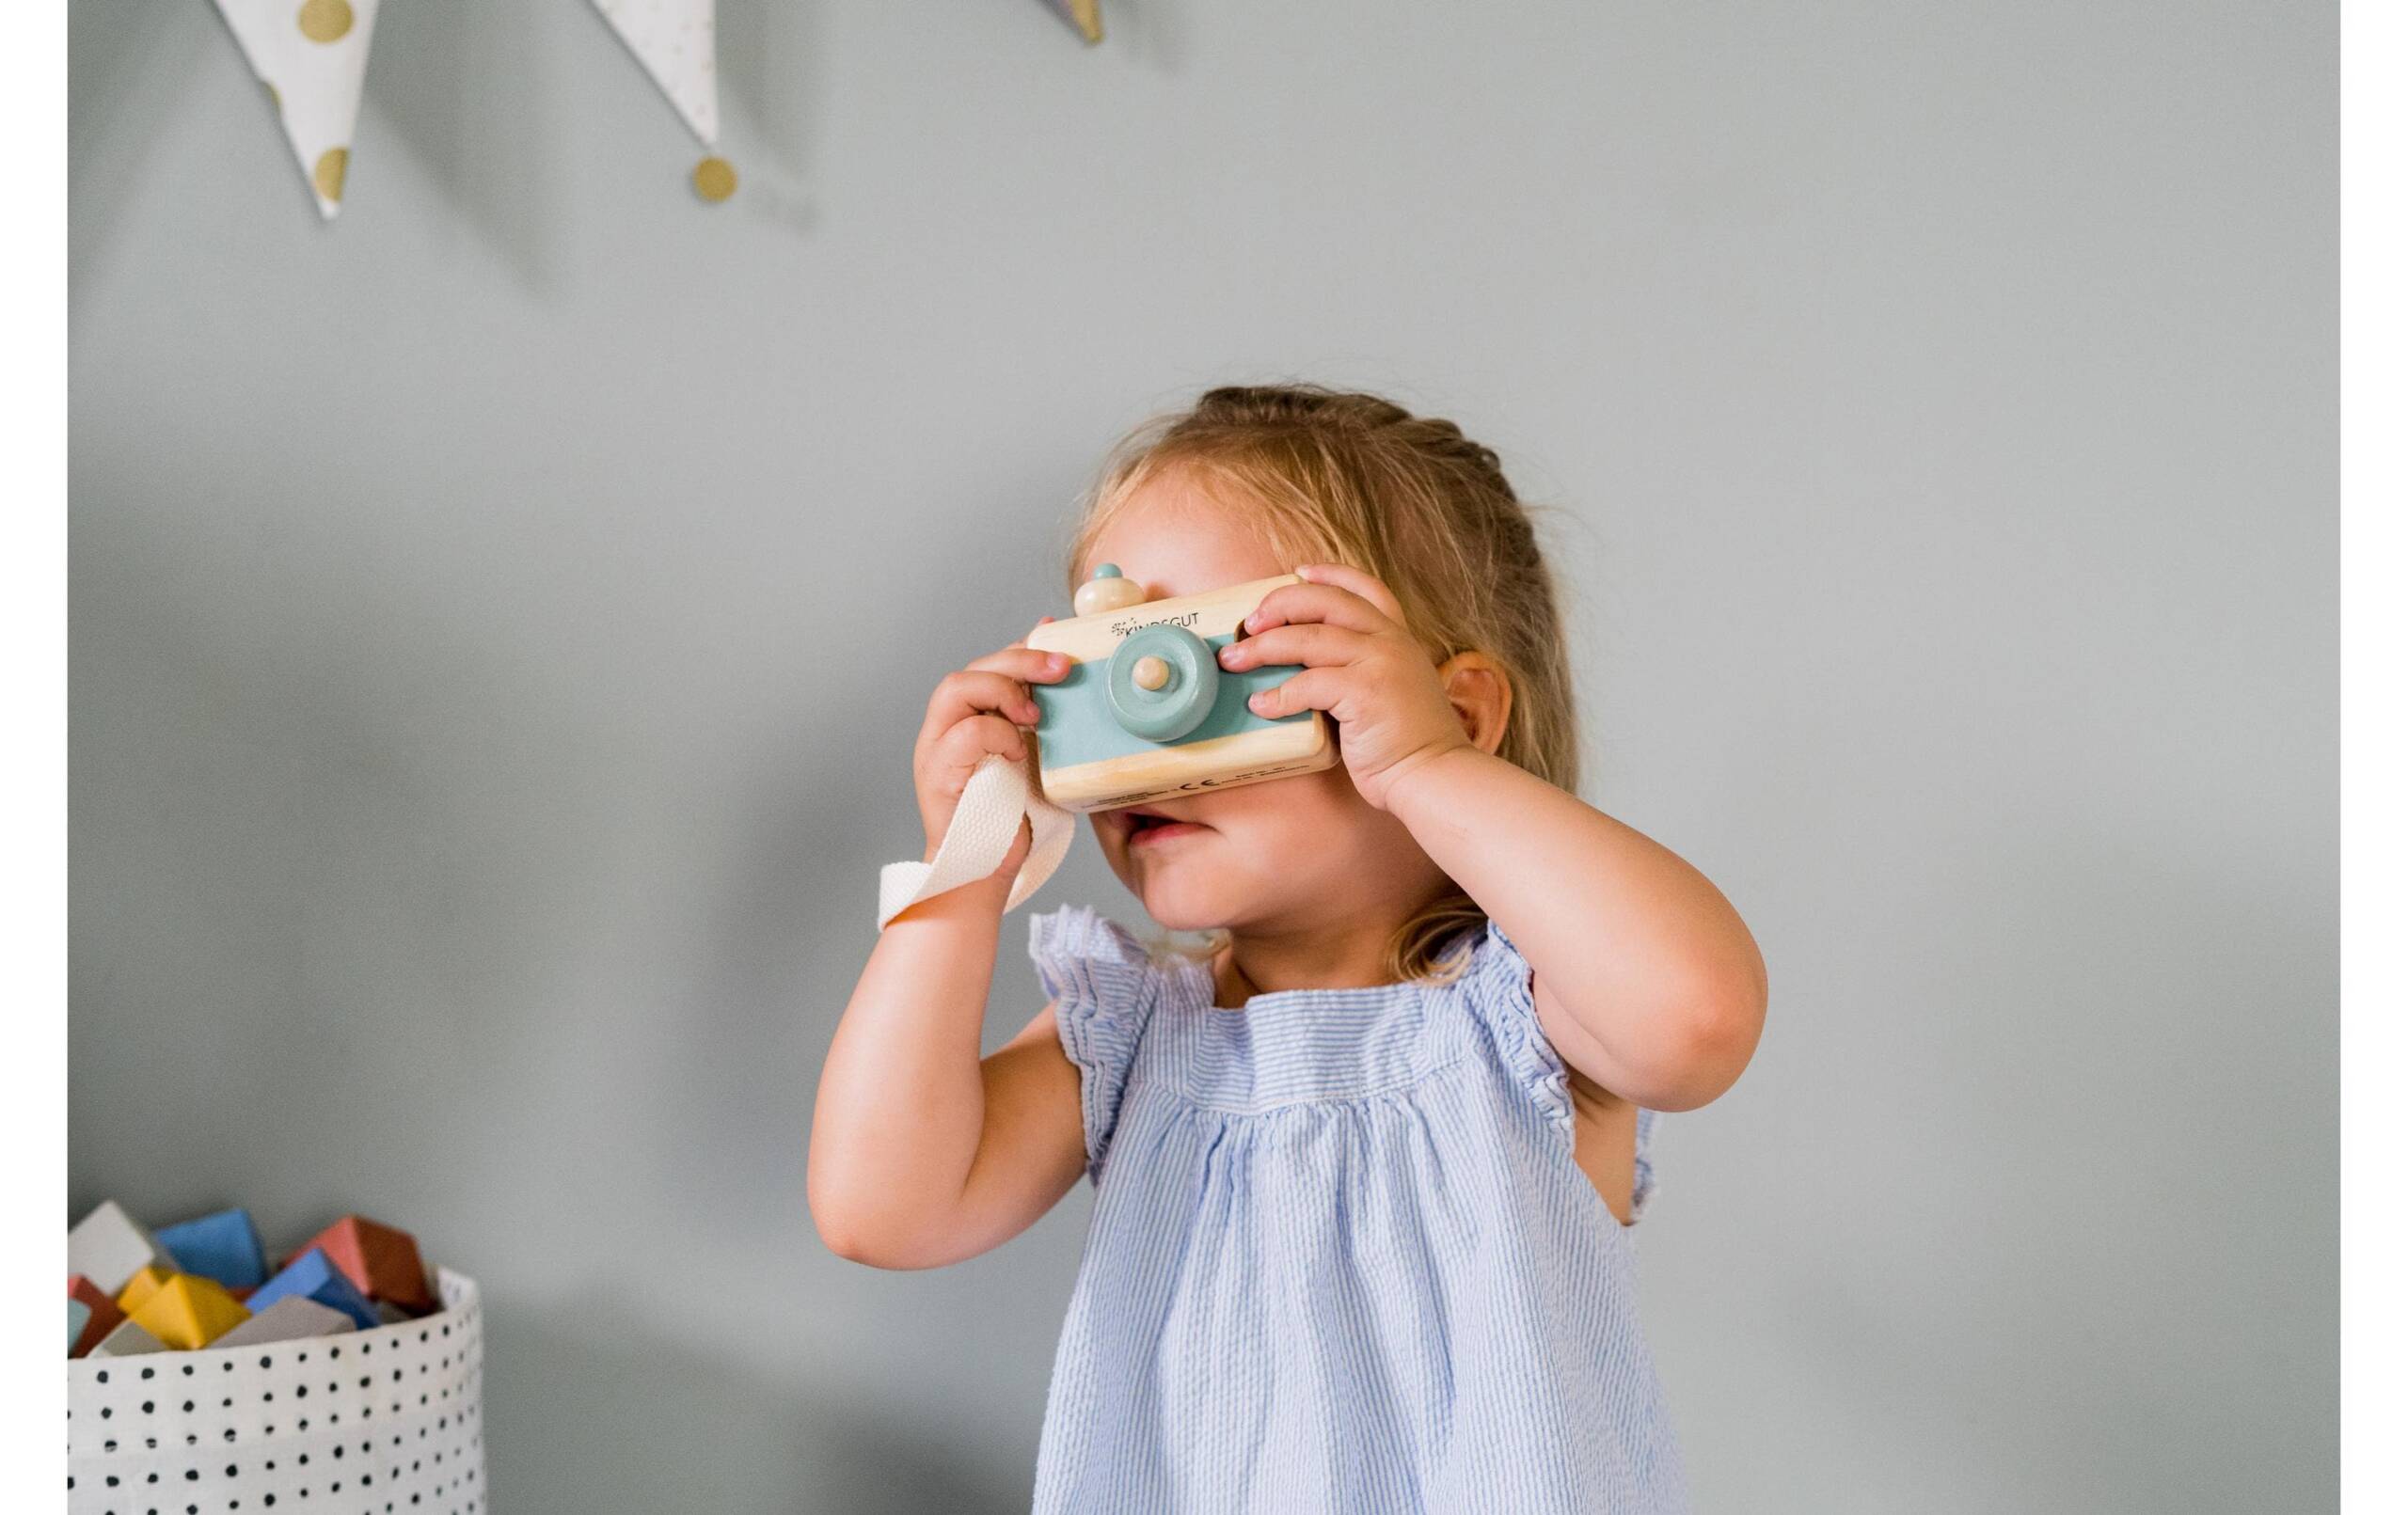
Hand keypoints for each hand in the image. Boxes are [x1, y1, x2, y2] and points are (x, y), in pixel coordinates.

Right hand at [912, 619, 1068, 872]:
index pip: (987, 665)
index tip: (1059, 642)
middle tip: (1061, 669)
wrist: (983, 872)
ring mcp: (934, 750)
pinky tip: (1017, 750)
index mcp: (965, 719)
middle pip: (972, 669)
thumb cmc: (1010, 818)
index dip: (1022, 648)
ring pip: (956, 689)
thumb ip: (1041, 721)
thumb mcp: (1035, 758)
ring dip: (1003, 691)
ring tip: (1035, 715)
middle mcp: (943, 728)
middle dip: (1021, 661)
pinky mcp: (937, 775)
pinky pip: (963, 734)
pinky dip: (996, 734)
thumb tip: (1068, 677)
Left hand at [1213, 563, 1472, 812]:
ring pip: (1308, 639)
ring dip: (1262, 648)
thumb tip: (1305, 667)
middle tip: (1249, 624)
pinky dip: (1278, 695)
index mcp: (1398, 638)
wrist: (1433, 776)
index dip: (1330, 574)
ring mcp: (1379, 663)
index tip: (1298, 571)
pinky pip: (1308, 684)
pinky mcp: (1365, 692)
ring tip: (1234, 660)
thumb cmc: (1407, 745)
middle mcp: (1391, 642)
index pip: (1365, 588)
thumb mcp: (1392, 691)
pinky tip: (1260, 705)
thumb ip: (1362, 670)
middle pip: (1326, 602)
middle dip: (1280, 605)